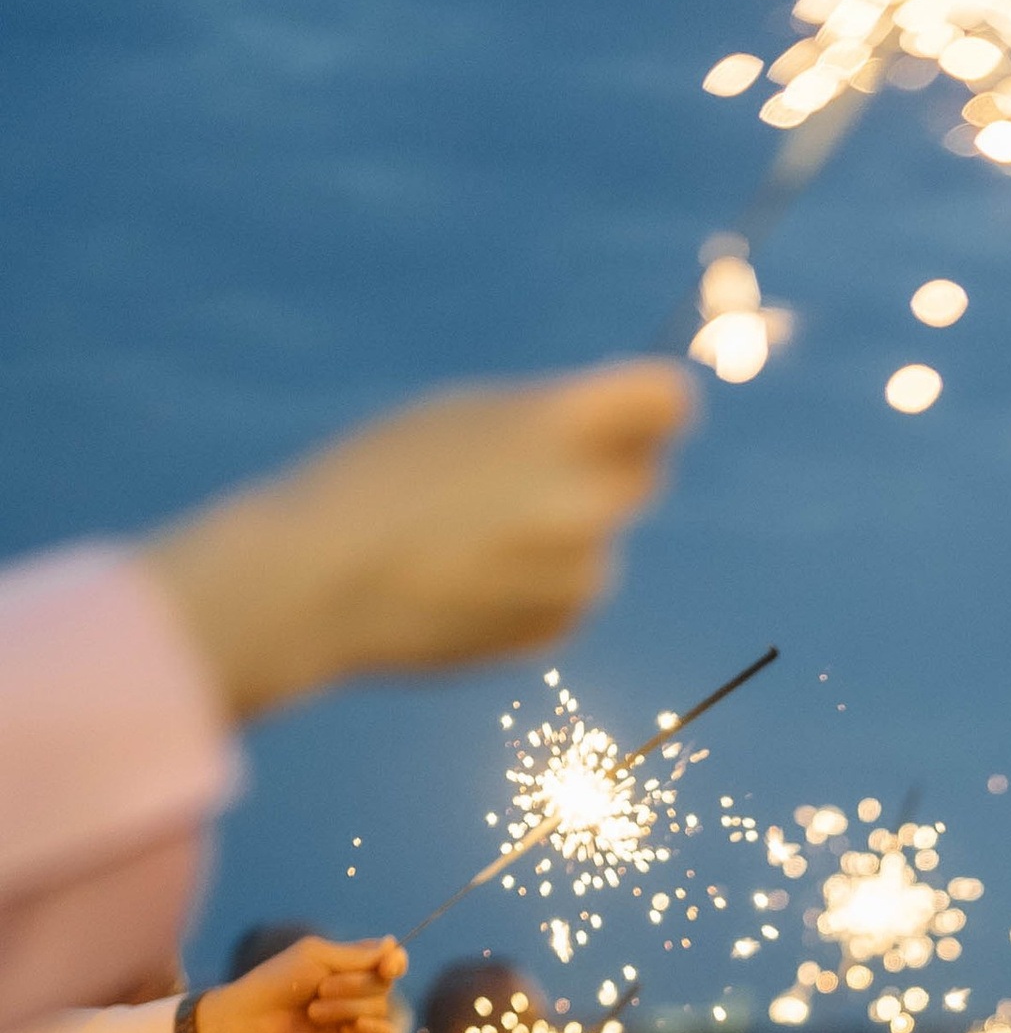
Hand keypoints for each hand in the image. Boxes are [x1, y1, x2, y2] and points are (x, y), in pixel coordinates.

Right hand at [145, 362, 693, 722]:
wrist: (321, 581)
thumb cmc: (381, 477)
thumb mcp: (467, 414)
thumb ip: (555, 418)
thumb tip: (628, 429)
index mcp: (562, 428)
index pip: (668, 402)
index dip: (653, 403)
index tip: (635, 407)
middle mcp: (586, 503)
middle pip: (642, 475)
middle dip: (602, 469)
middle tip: (525, 471)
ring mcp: (579, 575)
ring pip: (598, 540)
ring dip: (558, 534)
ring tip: (470, 533)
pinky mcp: (559, 629)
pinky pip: (567, 594)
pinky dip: (533, 585)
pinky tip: (467, 578)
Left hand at [192, 934, 407, 1032]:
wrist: (258, 1020)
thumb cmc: (280, 981)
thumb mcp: (318, 956)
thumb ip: (359, 955)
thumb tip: (394, 944)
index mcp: (351, 963)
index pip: (390, 960)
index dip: (395, 962)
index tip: (388, 966)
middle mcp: (360, 989)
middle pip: (385, 984)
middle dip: (355, 985)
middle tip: (320, 989)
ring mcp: (360, 1016)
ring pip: (381, 1009)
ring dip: (347, 1008)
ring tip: (314, 1012)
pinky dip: (377, 1031)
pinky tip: (359, 1027)